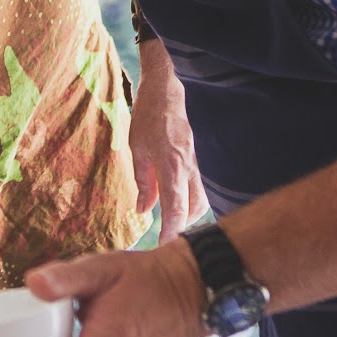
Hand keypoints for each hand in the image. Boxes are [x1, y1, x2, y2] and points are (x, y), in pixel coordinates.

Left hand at [130, 39, 207, 242]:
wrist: (169, 90)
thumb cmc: (149, 116)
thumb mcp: (136, 148)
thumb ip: (143, 181)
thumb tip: (144, 210)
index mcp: (172, 165)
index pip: (176, 207)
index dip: (172, 230)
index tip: (164, 246)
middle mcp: (189, 168)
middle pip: (194, 209)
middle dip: (182, 229)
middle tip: (166, 243)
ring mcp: (197, 164)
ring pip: (200, 200)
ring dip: (188, 217)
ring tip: (171, 228)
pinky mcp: (198, 160)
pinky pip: (199, 188)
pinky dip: (191, 203)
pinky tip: (179, 207)